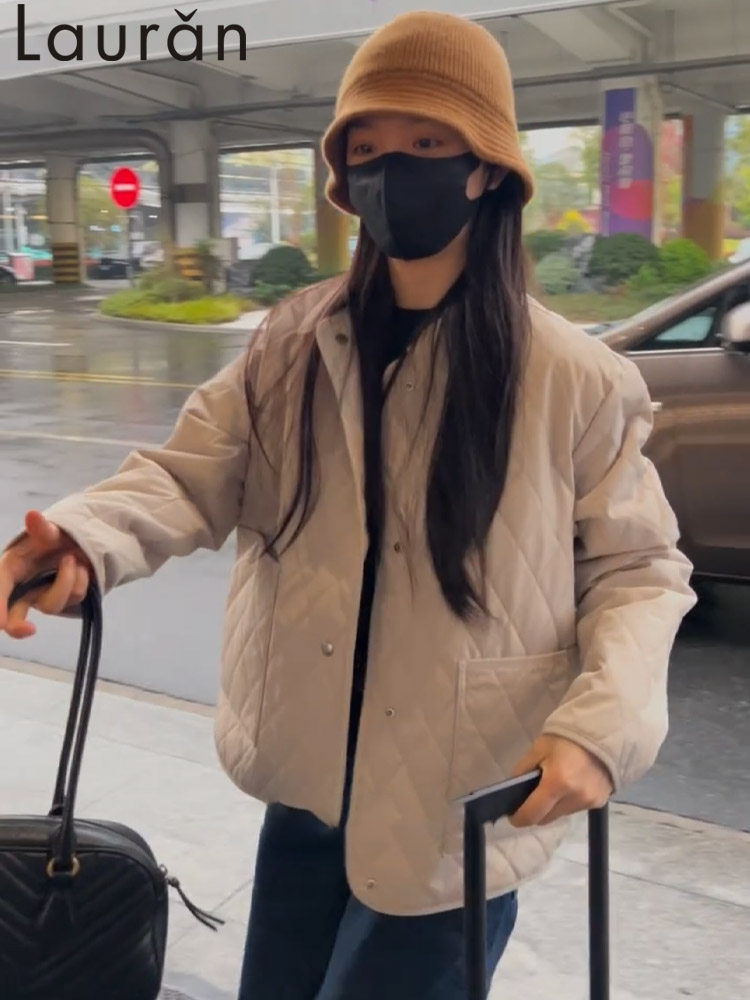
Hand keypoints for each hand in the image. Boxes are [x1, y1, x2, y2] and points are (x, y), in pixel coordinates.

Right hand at [0, 511, 90, 638]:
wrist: (76, 543)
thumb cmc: (52, 538)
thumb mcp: (48, 531)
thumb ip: (42, 528)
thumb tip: (32, 515)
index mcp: (10, 568)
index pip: (0, 588)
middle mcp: (22, 587)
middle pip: (14, 616)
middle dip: (17, 627)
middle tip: (29, 630)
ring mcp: (41, 597)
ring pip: (53, 604)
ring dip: (68, 580)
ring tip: (74, 558)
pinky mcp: (61, 602)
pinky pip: (74, 599)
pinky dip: (81, 581)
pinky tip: (81, 568)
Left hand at [509, 734, 612, 827]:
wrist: (600, 731)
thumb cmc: (565, 738)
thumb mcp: (537, 749)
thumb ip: (522, 772)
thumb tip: (513, 792)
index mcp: (557, 783)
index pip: (532, 814)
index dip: (519, 818)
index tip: (512, 815)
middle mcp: (575, 797)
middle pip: (546, 818)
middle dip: (535, 812)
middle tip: (529, 799)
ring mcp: (589, 802)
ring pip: (561, 814)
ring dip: (552, 807)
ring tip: (551, 788)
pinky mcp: (599, 802)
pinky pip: (575, 809)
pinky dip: (567, 802)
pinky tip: (568, 786)